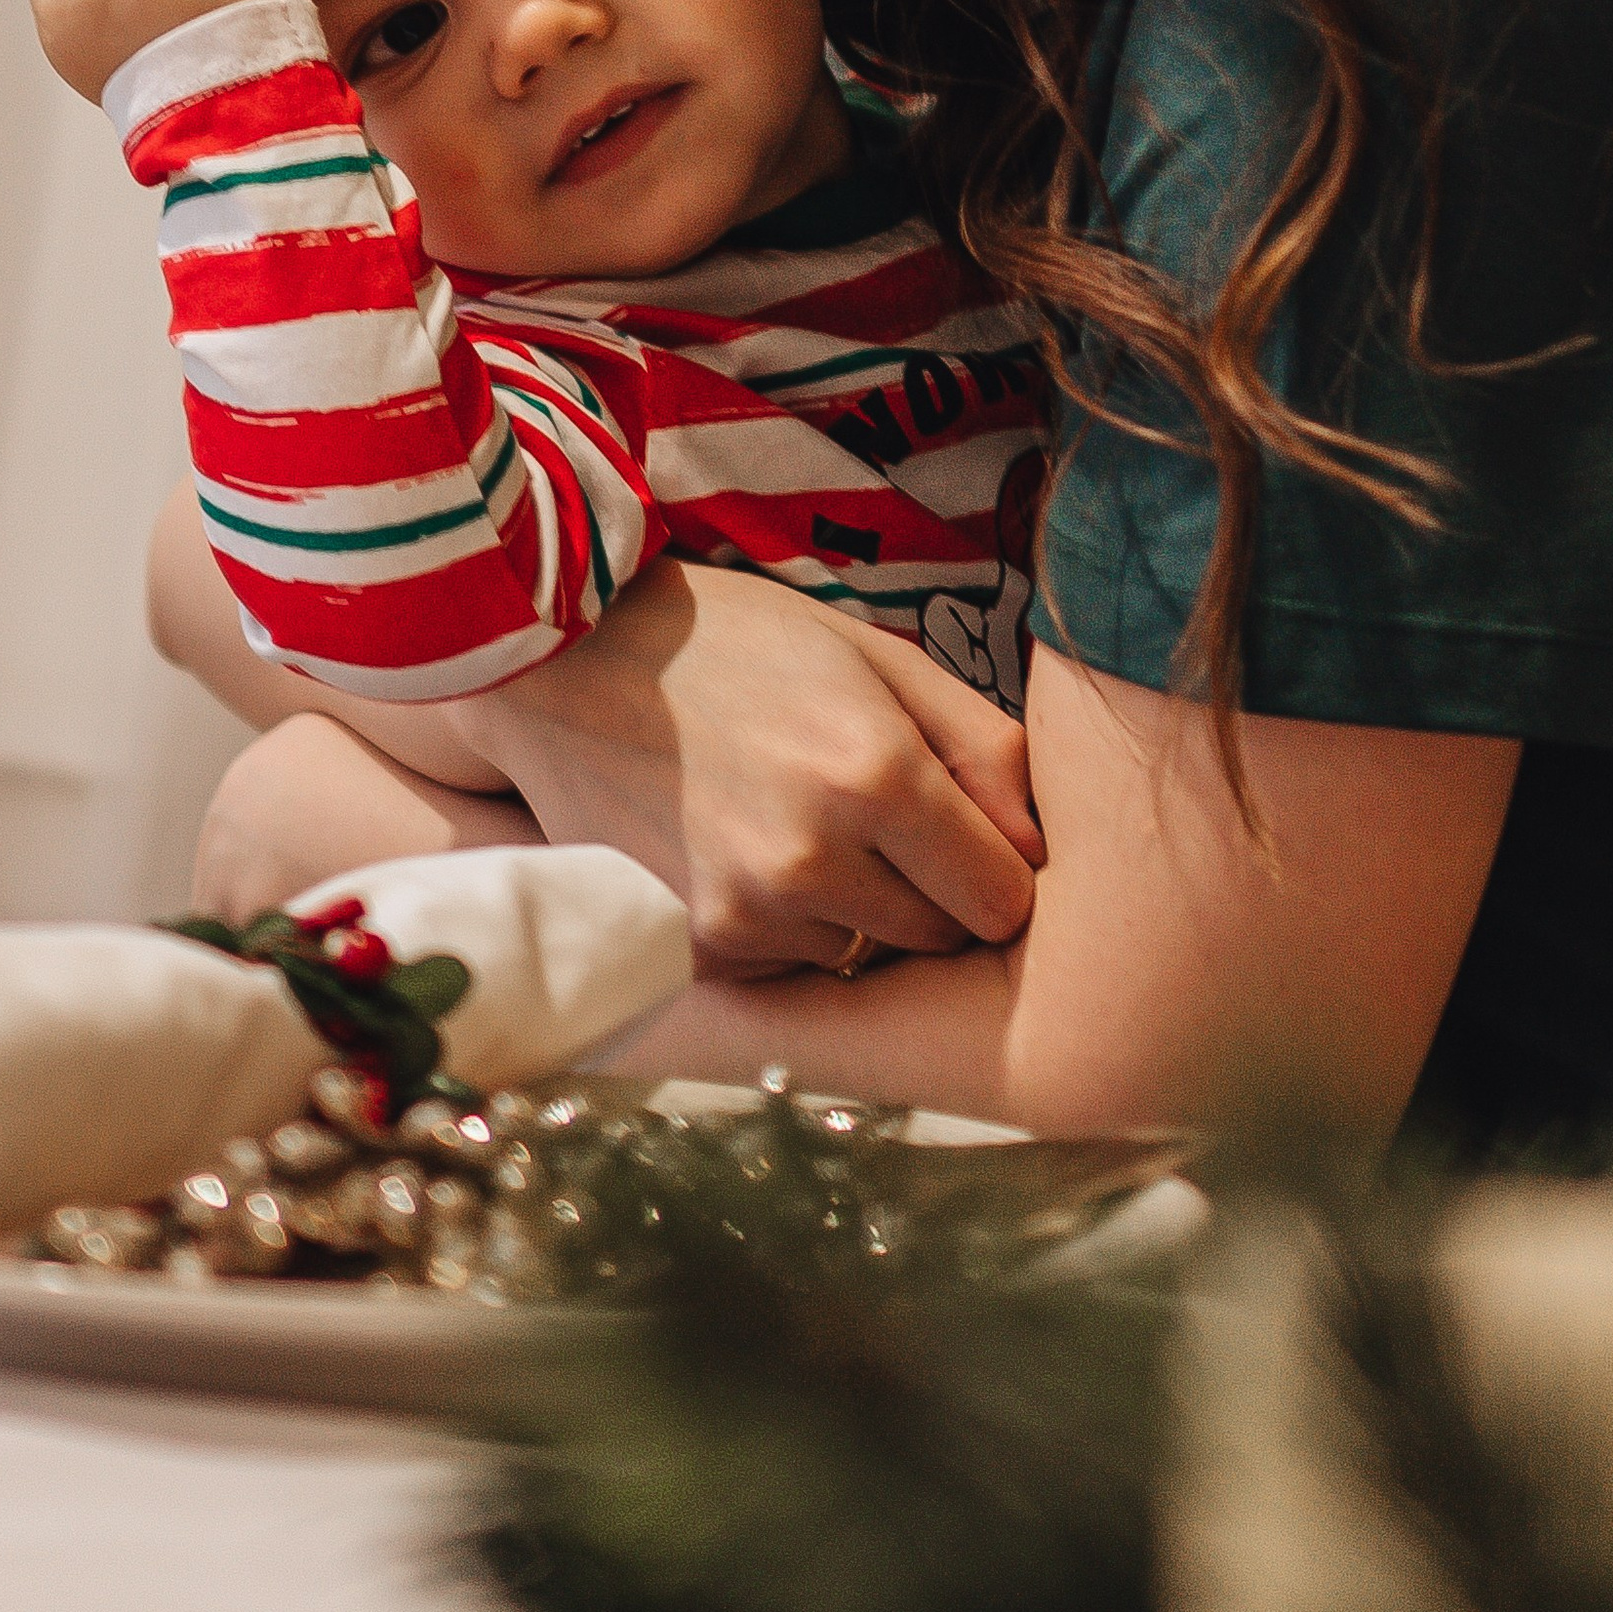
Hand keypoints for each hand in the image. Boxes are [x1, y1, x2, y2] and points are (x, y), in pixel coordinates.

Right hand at [454, 560, 1044, 972]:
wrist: (569, 664)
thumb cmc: (742, 643)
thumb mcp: (880, 657)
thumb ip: (983, 748)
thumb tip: (1043, 847)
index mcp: (876, 775)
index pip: (1002, 900)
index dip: (998, 872)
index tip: (973, 839)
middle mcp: (813, 860)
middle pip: (939, 941)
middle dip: (934, 894)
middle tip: (887, 826)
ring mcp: (746, 915)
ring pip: (864, 959)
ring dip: (858, 913)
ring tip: (805, 825)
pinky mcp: (696, 948)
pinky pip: (790, 968)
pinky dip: (789, 927)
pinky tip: (751, 851)